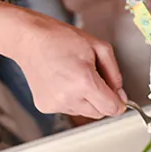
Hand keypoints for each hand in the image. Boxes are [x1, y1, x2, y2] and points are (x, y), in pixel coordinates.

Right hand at [12, 14, 127, 118]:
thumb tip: (121, 96)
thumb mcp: (99, 47)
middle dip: (103, 100)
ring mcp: (55, 104)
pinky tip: (64, 82)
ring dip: (88, 100)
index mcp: (83, 81)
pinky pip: (70, 109)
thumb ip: (115, 74)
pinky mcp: (45, 106)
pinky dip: (72, 99)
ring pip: (85, 112)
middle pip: (100, 113)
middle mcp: (68, 97)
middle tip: (96, 79)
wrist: (29, 39)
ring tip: (76, 77)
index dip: (120, 103)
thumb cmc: (61, 39)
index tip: (120, 98)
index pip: (111, 108)